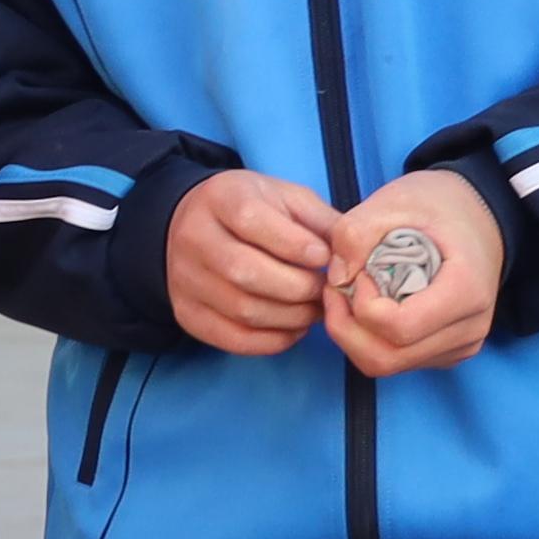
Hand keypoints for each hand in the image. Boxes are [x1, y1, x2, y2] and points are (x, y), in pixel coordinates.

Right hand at [165, 170, 343, 352]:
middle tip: (325, 290)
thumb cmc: (253, 209)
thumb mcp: (287, 198)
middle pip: (245, 272)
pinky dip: (272, 340)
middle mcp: (194, 238)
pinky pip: (232, 338)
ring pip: (242, 310)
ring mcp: (185, 280)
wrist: (195, 225)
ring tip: (314, 310)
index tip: (323, 257)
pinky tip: (294, 328)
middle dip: (298, 287)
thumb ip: (321, 221)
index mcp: (220, 198)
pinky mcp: (187, 314)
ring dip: (291, 317)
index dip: (294, 243)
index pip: (251, 220)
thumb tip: (353, 255)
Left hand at [319, 172, 497, 376]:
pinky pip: (396, 361)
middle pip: (387, 357)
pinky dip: (369, 340)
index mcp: (466, 291)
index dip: (363, 306)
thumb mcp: (395, 201)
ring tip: (349, 294)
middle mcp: (469, 328)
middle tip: (336, 289)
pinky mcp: (446, 352)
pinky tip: (368, 306)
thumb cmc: (440, 204)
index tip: (358, 271)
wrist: (477, 215)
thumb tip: (337, 278)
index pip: (400, 328)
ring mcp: (460, 346)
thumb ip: (356, 233)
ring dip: (353, 335)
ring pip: (387, 364)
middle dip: (346, 328)